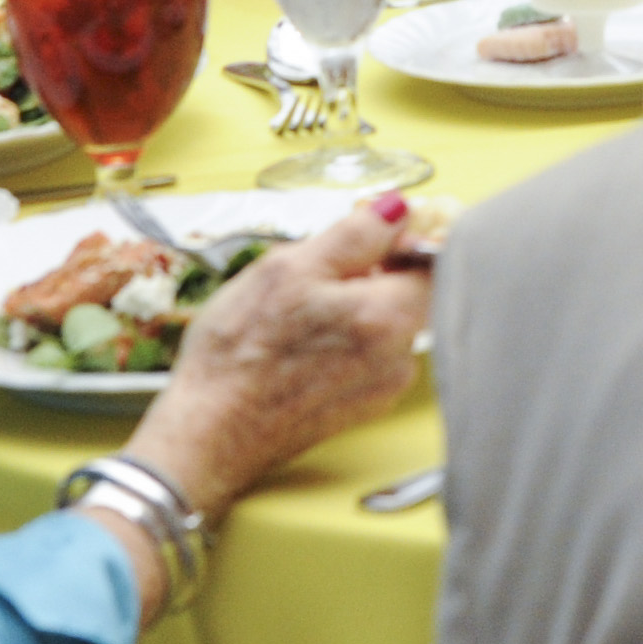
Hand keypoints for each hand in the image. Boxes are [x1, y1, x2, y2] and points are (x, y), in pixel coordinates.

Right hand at [125, 197, 439, 523]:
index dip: (408, 239)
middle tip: (323, 270)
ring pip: (387, 324)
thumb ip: (356, 234)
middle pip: (413, 293)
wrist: (206, 434)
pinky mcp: (361, 409)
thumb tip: (399, 208)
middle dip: (376, 272)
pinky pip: (369, 355)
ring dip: (357, 306)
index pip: (437, 260)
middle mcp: (400, 358)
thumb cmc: (238, 353)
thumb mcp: (289, 268)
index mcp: (390, 317)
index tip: (374, 234)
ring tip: (301, 310)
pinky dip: (345, 339)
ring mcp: (382, 389)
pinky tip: (301, 343)